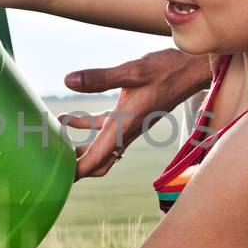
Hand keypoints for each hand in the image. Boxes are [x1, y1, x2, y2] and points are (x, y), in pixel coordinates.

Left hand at [59, 49, 213, 178]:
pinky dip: (87, 128)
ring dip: (80, 150)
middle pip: (99, 162)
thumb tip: (68, 81)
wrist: (193, 69)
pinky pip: (106, 130)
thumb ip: (100, 78)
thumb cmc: (168, 70)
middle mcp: (127, 131)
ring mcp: (130, 125)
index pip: (95, 159)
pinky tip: (67, 118)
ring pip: (102, 148)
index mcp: (124, 126)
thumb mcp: (132, 71)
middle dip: (77, 167)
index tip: (56, 178)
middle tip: (53, 166)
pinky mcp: (132, 115)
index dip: (75, 172)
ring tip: (54, 143)